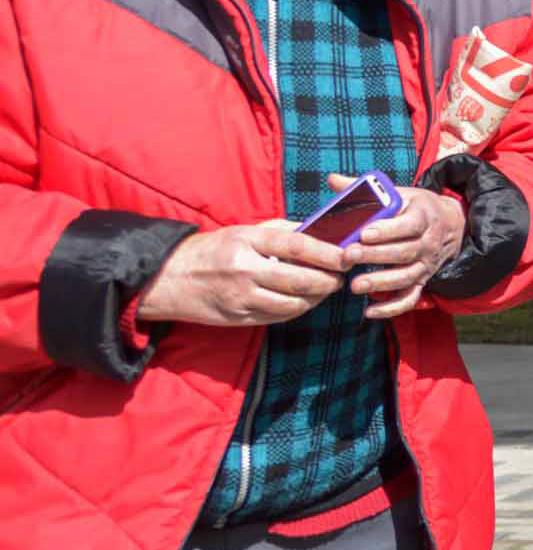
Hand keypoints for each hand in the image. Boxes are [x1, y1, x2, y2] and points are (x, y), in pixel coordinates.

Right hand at [138, 219, 350, 327]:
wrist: (168, 279)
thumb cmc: (213, 250)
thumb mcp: (242, 232)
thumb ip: (280, 231)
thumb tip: (320, 232)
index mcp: (247, 240)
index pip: (297, 245)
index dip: (328, 253)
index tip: (347, 256)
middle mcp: (244, 269)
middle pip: (300, 279)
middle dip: (329, 280)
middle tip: (341, 276)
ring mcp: (241, 296)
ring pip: (294, 303)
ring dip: (317, 297)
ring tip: (325, 288)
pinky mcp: (239, 318)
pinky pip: (279, 317)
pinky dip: (297, 309)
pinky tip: (304, 300)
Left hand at [343, 179, 467, 318]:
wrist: (451, 224)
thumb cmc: (416, 208)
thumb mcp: (399, 193)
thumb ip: (365, 190)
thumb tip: (332, 179)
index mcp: (424, 216)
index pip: (408, 225)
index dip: (388, 230)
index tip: (365, 233)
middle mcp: (428, 243)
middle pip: (404, 252)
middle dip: (375, 256)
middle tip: (348, 256)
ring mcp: (426, 264)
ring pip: (406, 276)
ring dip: (381, 282)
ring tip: (355, 285)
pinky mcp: (422, 280)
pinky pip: (410, 298)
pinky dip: (392, 308)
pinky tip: (369, 311)